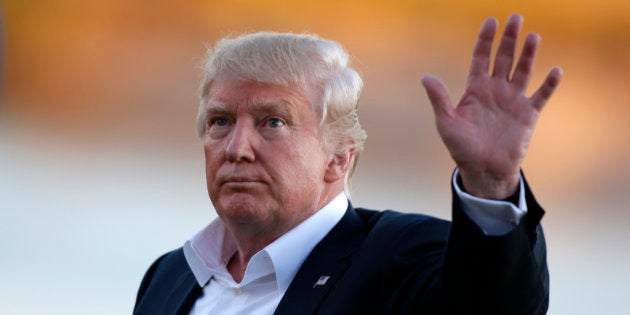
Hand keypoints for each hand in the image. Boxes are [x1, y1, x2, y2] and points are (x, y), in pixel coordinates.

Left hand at [421, 14, 561, 198]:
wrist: (483, 170)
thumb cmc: (461, 148)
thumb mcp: (447, 123)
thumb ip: (439, 99)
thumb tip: (425, 77)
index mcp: (475, 89)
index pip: (481, 57)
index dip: (485, 40)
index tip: (491, 21)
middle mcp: (495, 90)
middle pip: (504, 58)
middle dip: (509, 39)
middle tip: (515, 18)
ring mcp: (513, 100)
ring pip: (522, 71)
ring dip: (528, 54)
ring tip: (533, 36)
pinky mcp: (528, 114)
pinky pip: (541, 95)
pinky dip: (549, 84)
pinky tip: (555, 70)